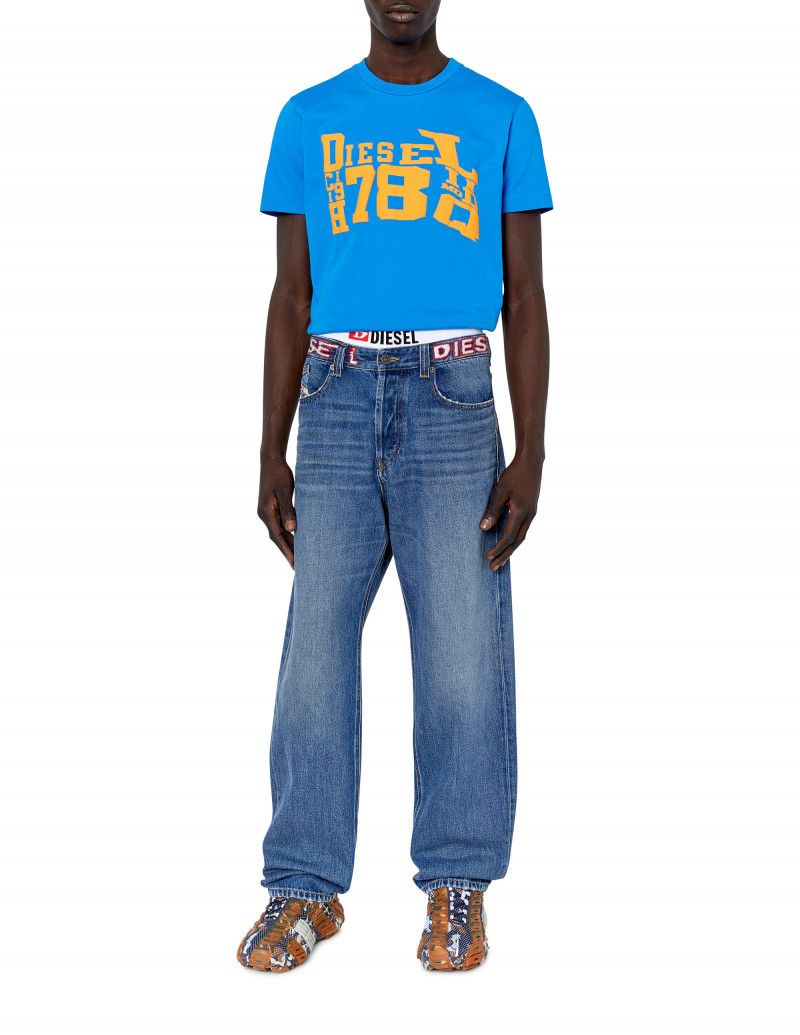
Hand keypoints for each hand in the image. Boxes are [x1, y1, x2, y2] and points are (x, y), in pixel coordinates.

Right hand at [257, 457, 295, 567]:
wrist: (271, 461)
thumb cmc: (279, 474)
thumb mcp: (286, 491)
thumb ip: (289, 510)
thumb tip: (292, 529)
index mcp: (266, 513)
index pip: (278, 538)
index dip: (287, 552)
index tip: (295, 564)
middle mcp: (264, 515)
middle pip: (277, 538)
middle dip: (288, 552)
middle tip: (299, 567)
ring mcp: (266, 512)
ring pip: (278, 533)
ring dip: (288, 545)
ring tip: (299, 558)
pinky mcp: (270, 509)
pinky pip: (278, 525)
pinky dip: (287, 534)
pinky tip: (295, 539)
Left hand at [480, 455, 542, 570]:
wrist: (531, 462)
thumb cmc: (514, 475)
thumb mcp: (500, 491)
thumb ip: (492, 510)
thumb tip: (483, 528)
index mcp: (521, 512)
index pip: (508, 537)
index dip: (498, 548)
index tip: (488, 557)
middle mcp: (529, 516)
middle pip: (517, 542)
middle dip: (505, 555)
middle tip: (494, 567)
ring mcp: (532, 513)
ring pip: (521, 537)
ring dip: (511, 549)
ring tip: (500, 559)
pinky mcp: (531, 509)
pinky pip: (523, 529)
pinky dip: (515, 539)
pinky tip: (508, 542)